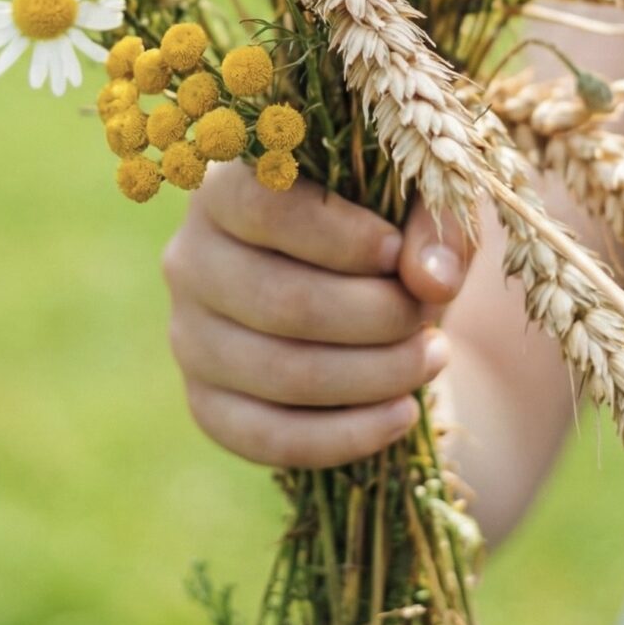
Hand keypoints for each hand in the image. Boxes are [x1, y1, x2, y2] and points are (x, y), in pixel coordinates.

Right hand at [162, 161, 472, 468]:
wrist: (360, 295)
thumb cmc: (385, 230)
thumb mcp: (419, 205)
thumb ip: (434, 226)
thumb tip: (431, 281)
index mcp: (226, 187)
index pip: (266, 210)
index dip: (341, 237)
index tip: (397, 252)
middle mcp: (191, 258)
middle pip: (281, 301)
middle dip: (376, 316)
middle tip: (427, 316)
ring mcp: (189, 335)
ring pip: (281, 373)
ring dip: (375, 375)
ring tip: (432, 357)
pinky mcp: (206, 402)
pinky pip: (270, 437)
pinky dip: (347, 435)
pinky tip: (403, 412)